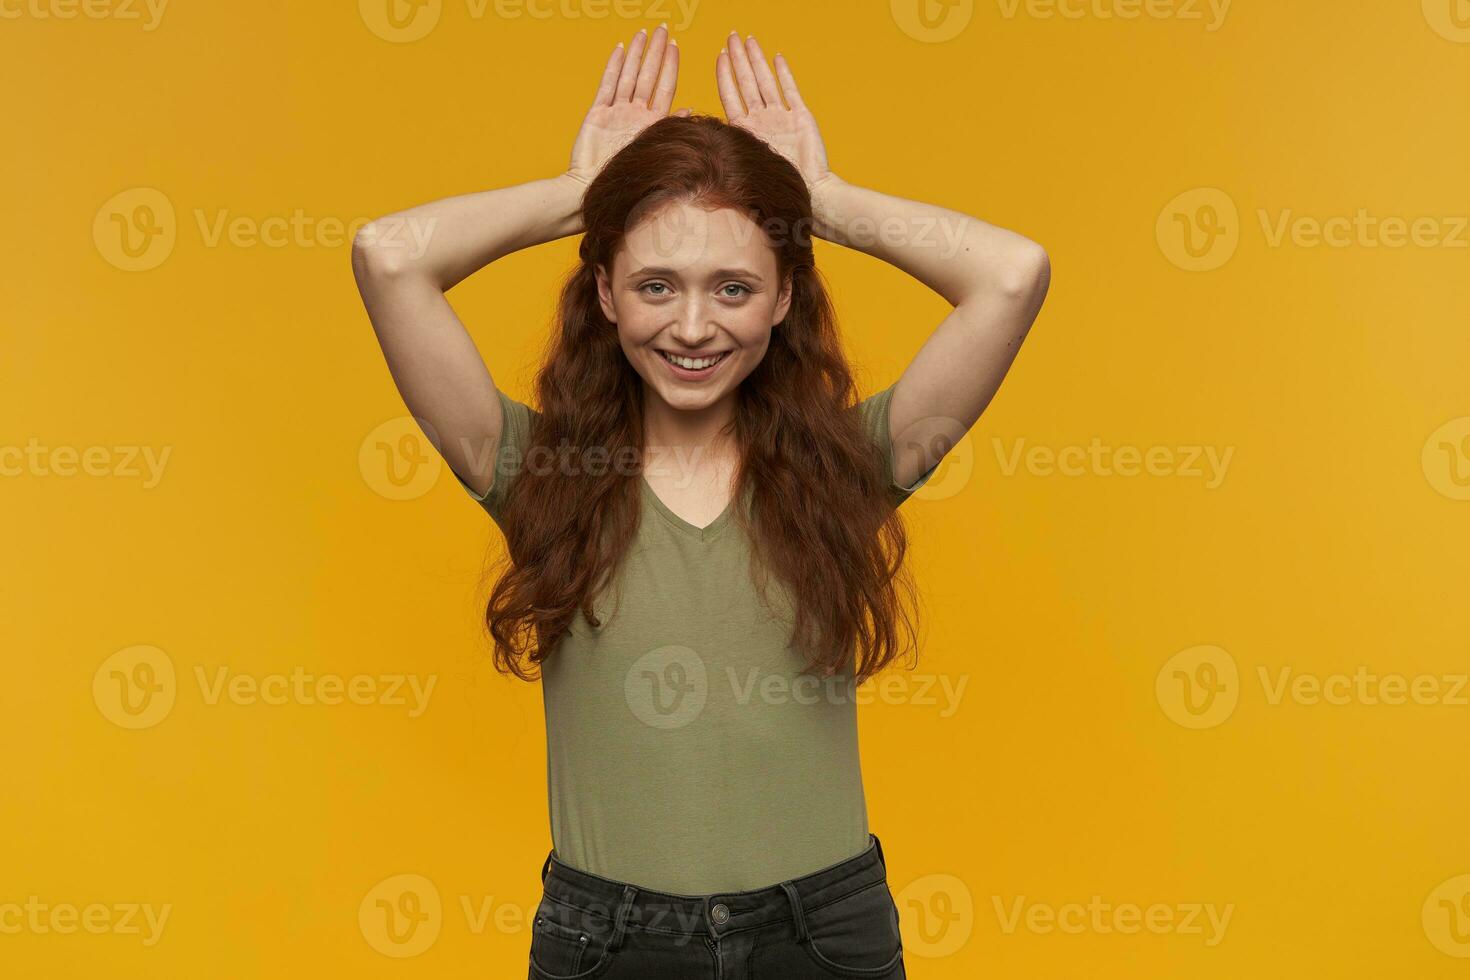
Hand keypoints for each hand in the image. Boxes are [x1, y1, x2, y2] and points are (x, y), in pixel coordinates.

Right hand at [566, 25, 691, 186]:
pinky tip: (620, 50)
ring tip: (643, 33)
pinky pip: (607, 86)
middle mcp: (635, 115)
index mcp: (652, 124)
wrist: (595, 192)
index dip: (670, 66)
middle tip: (662, 29)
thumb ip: (671, 127)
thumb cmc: (630, 181)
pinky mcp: (597, 115)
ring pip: (628, 76)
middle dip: (655, 52)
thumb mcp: (656, 152)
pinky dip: (613, 68)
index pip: (664, 88)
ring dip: (636, 54)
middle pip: (647, 76)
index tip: (676, 46)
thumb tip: (692, 110)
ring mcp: (616, 113)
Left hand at [716, 33, 833, 194]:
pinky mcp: (802, 118)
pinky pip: (791, 91)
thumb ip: (722, 149)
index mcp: (745, 131)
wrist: (808, 194)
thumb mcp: (741, 167)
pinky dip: (784, 74)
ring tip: (750, 40)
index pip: (731, 96)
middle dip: (739, 58)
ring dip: (757, 60)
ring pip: (766, 82)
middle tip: (732, 36)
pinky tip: (777, 58)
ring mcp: (782, 117)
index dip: (725, 75)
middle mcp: (762, 120)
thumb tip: (691, 139)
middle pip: (747, 82)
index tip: (719, 56)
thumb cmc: (773, 188)